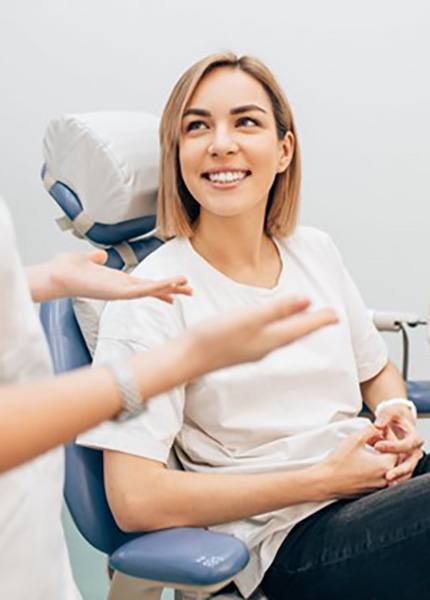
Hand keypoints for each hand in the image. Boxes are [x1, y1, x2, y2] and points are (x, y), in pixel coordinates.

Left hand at [47, 249, 192, 302]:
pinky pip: (143, 291)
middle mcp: (122, 288)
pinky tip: (170, 285)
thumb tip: (100, 255)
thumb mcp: (87, 259)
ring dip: (170, 288)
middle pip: (153, 289)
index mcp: (118, 281)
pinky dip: (158, 287)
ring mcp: (121, 292)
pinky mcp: (118, 293)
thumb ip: (96, 258)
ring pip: (152, 290)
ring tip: (188, 287)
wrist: (57, 275)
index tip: (175, 289)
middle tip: (191, 292)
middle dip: (173, 290)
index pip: (145, 284)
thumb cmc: (68, 270)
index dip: (161, 286)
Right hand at [188, 295, 337, 371]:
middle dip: (312, 324)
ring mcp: (253, 349)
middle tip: (327, 317)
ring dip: (296, 327)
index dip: (320, 320)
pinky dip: (279, 329)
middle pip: (296, 333)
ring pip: (283, 336)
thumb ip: (278, 310)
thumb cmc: (215, 338)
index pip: (303, 328)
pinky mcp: (240, 348)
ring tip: (305, 319)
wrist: (187, 358)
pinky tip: (272, 326)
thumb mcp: (250, 318)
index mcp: (271, 339)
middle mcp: (265, 347)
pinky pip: (269, 337)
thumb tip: (306, 300)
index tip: (337, 315)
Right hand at [315, 426, 396, 499]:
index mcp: (384, 465)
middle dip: (387, 446)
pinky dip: (379, 467)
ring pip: (390, 469)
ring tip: (371, 448)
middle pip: (395, 459)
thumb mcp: (354, 439)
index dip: (388, 436)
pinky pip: (382, 477)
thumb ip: (370, 430)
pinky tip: (366, 460)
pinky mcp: (371, 491)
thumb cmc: (339, 461)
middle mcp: (385, 478)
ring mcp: (378, 487)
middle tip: (375, 437)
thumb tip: (379, 427)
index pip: (396, 447)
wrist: (325, 482)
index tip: (379, 429)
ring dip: (383, 457)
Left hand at [373, 405, 423, 484]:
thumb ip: (385, 416)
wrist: (398, 423)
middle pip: (411, 463)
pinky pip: (402, 476)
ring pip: (407, 472)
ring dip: (398, 478)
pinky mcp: (404, 466)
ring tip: (388, 483)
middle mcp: (415, 451)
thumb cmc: (394, 418)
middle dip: (399, 470)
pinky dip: (396, 480)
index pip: (406, 444)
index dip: (392, 446)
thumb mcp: (391, 412)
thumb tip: (378, 425)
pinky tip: (386, 485)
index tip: (376, 446)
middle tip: (387, 475)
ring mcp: (411, 460)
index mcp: (415, 438)